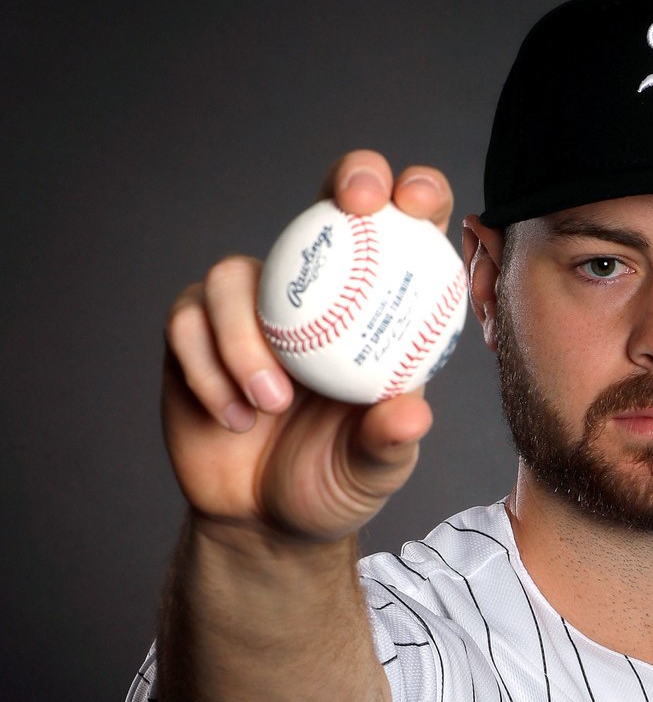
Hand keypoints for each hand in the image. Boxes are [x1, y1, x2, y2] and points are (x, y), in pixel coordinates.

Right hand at [162, 151, 453, 541]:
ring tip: (268, 404)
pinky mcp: (195, 330)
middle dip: (346, 177)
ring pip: (237, 273)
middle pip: (331, 202)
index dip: (415, 196)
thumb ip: (389, 442)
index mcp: (376, 317)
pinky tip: (231, 417)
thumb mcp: (373, 474)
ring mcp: (253, 308)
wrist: (262, 524)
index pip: (407, 238)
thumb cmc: (332, 487)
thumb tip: (412, 412)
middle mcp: (319, 296)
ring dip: (247, 338)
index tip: (411, 201)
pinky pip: (188, 321)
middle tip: (349, 204)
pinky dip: (207, 369)